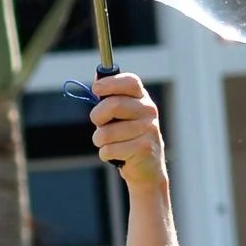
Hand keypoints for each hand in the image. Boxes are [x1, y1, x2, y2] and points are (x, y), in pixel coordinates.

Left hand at [89, 69, 166, 192]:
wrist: (147, 168)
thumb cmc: (128, 137)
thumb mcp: (120, 115)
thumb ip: (109, 97)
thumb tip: (97, 77)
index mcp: (142, 98)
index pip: (130, 82)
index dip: (110, 83)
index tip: (96, 88)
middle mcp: (149, 111)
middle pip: (113, 105)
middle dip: (97, 116)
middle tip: (98, 124)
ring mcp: (148, 129)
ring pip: (107, 132)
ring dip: (99, 140)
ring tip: (108, 143)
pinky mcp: (144, 148)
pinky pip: (110, 149)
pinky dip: (106, 154)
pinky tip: (116, 155)